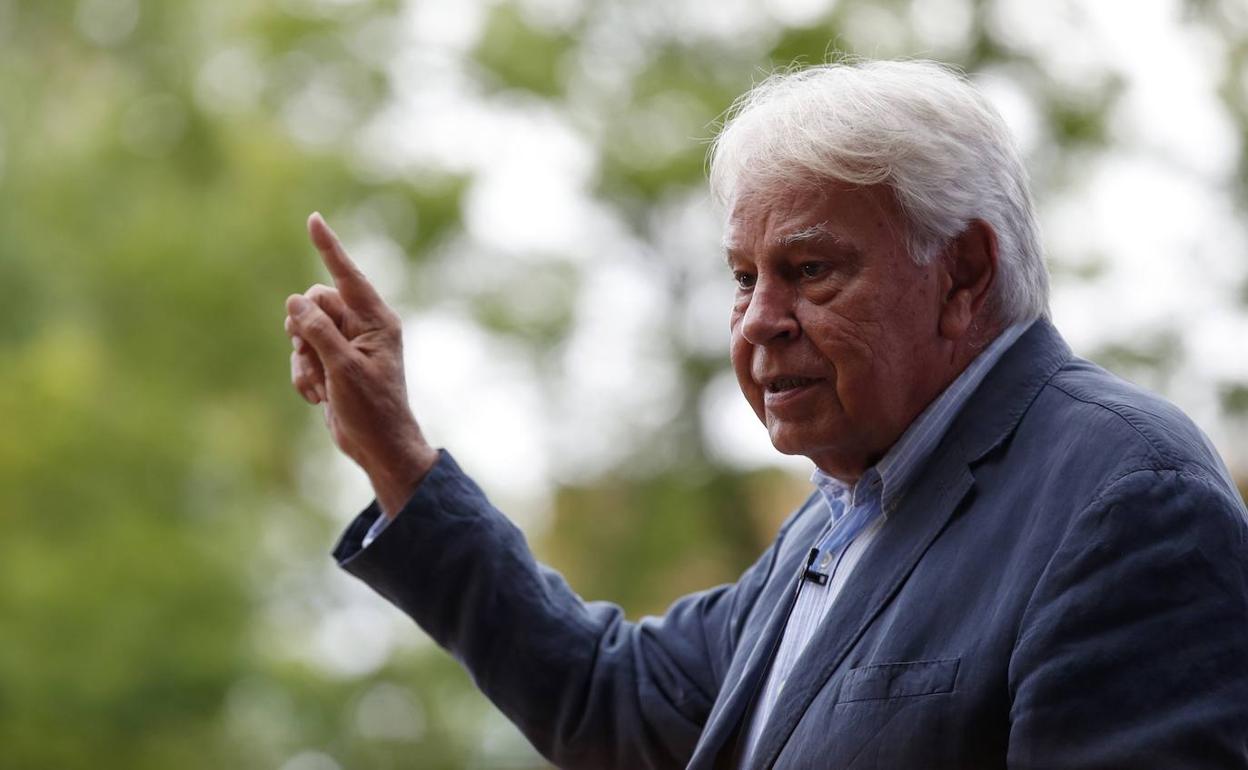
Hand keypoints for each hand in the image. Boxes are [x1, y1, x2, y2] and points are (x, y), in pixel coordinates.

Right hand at [285, 212, 439, 516]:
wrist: (377, 447)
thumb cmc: (371, 409)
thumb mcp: (344, 368)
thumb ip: (319, 330)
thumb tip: (296, 300)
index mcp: (377, 321)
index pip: (347, 276)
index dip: (329, 248)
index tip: (314, 219)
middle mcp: (363, 327)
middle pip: (316, 303)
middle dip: (305, 330)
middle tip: (312, 354)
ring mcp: (347, 346)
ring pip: (303, 330)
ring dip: (303, 359)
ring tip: (320, 385)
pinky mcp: (333, 364)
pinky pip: (303, 355)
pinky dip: (303, 375)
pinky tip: (318, 398)